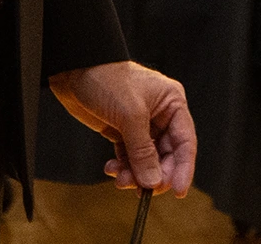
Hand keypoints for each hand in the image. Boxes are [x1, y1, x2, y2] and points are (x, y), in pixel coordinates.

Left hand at [49, 60, 196, 196]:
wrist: (75, 68)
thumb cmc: (107, 79)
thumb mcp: (130, 115)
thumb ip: (143, 151)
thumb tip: (154, 181)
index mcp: (172, 103)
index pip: (185, 142)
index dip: (183, 169)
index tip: (178, 191)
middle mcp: (161, 115)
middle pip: (167, 156)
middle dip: (154, 174)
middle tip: (143, 190)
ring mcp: (141, 125)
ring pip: (147, 160)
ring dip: (136, 174)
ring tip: (120, 179)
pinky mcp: (123, 131)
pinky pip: (130, 157)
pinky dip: (123, 167)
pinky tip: (112, 169)